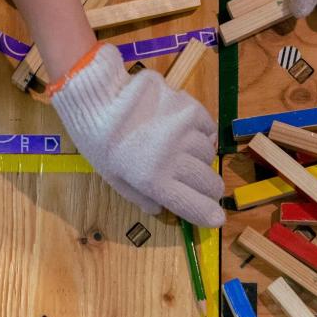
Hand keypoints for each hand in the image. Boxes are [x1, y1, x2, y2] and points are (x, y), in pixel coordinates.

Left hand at [50, 44, 224, 226]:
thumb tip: (161, 209)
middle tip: (207, 189)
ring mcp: (185, 131)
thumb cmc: (99, 140)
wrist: (100, 98)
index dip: (209, 214)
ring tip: (187, 155)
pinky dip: (204, 135)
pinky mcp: (190, 108)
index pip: (194, 205)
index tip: (217, 218)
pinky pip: (209, 128)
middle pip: (209, 182)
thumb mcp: (113, 177)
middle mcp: (175, 158)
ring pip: (208, 154)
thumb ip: (139, 197)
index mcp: (154, 180)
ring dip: (202, 160)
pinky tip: (190, 135)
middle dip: (210, 190)